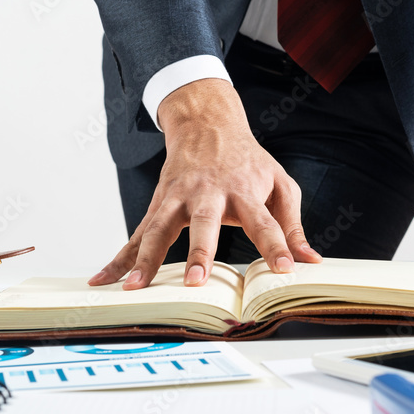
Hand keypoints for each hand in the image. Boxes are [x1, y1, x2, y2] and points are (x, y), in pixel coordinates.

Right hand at [89, 79, 321, 289]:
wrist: (208, 124)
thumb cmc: (248, 161)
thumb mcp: (280, 184)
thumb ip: (292, 225)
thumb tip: (310, 260)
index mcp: (244, 190)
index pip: (264, 222)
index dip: (276, 245)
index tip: (285, 270)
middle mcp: (208, 193)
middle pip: (204, 223)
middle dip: (199, 252)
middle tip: (196, 281)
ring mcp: (178, 198)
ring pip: (159, 229)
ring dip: (146, 259)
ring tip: (134, 289)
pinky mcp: (158, 205)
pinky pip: (137, 235)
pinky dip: (119, 258)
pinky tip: (102, 280)